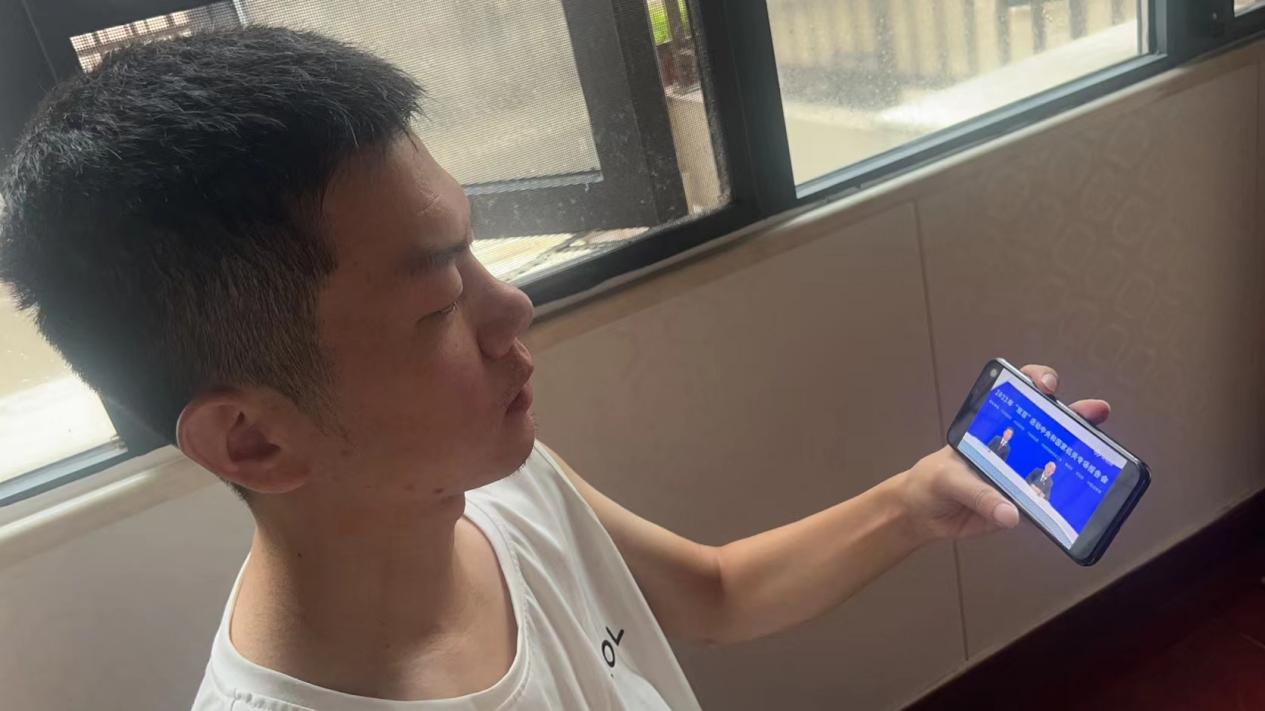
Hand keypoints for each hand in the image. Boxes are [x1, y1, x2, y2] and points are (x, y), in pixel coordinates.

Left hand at [894, 364, 1109, 541]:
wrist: (923, 516)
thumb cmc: (931, 483)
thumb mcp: (948, 480)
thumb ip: (977, 493)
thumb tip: (1010, 513)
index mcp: (993, 425)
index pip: (1019, 393)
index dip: (1037, 382)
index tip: (1046, 388)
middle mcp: (1014, 445)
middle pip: (1051, 424)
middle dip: (1077, 415)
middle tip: (1097, 411)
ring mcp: (1023, 473)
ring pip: (1058, 462)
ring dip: (1081, 459)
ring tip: (1105, 457)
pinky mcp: (1025, 502)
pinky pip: (1051, 502)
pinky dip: (1068, 503)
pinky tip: (1086, 503)